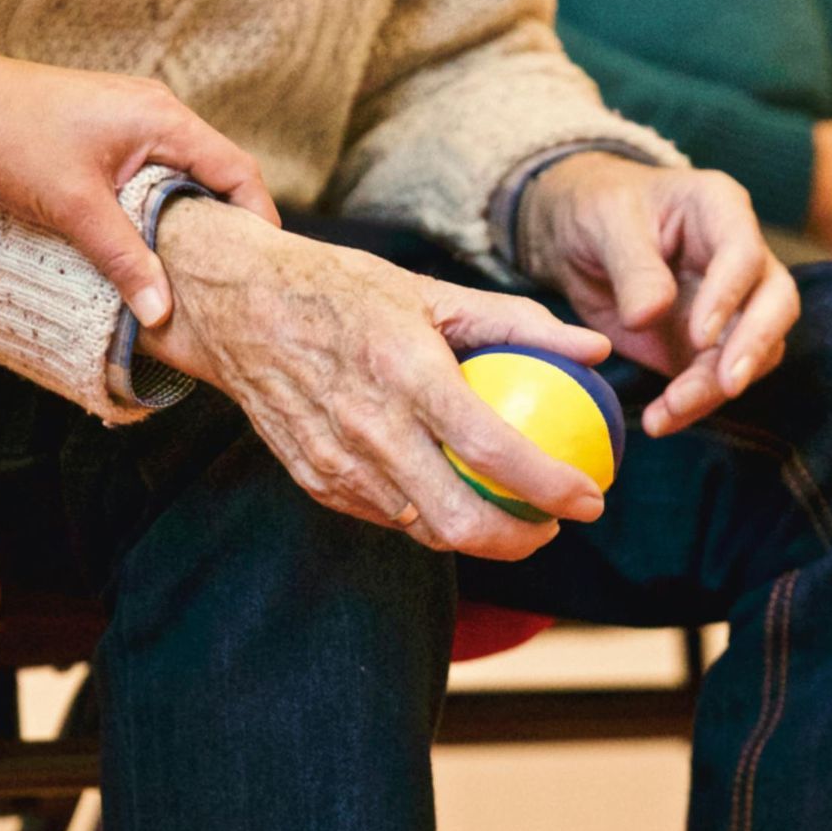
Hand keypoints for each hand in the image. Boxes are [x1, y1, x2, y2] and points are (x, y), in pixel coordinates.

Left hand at [0, 54, 279, 327]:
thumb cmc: (12, 138)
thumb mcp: (74, 208)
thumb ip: (124, 259)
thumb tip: (162, 313)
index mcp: (164, 120)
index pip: (238, 170)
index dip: (258, 220)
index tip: (261, 267)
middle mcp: (158, 111)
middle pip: (217, 172)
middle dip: (227, 224)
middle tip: (230, 278)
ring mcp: (134, 116)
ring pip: (183, 173)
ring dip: (189, 216)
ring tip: (191, 268)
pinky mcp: (110, 128)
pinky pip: (155, 169)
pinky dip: (160, 203)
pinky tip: (147, 239)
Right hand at [139, 199, 613, 560]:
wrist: (237, 307)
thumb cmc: (342, 290)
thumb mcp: (430, 290)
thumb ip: (517, 322)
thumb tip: (594, 349)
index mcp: (406, 371)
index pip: (492, 449)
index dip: (551, 486)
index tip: (590, 498)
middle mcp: (369, 426)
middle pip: (459, 520)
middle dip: (520, 540)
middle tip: (553, 524)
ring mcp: (337, 462)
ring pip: (423, 530)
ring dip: (476, 535)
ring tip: (511, 515)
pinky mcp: (315, 480)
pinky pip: (386, 517)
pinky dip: (426, 516)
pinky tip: (450, 495)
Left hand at [518, 153, 799, 437]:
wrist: (576, 236)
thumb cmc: (598, 209)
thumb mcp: (605, 223)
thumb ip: (632, 266)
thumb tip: (649, 316)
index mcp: (719, 209)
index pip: (745, 253)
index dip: (729, 295)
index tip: (699, 335)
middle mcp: (740, 258)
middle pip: (776, 303)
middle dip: (754, 346)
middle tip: (727, 384)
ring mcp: (732, 304)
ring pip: (754, 351)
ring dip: (717, 387)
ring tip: (670, 410)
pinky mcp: (709, 345)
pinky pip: (716, 379)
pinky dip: (693, 404)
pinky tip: (661, 420)